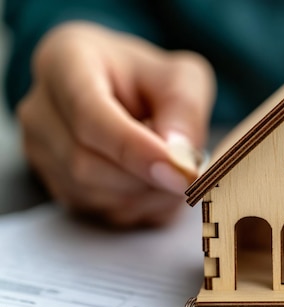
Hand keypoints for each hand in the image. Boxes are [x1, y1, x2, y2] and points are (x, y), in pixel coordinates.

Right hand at [18, 22, 214, 226]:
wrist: (130, 93)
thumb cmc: (152, 80)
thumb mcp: (183, 78)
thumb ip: (185, 109)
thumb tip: (177, 157)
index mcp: (64, 63)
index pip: (89, 116)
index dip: (135, 150)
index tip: (179, 170)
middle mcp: (40, 109)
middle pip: (85, 163)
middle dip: (146, 178)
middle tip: (190, 173)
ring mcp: (41, 152)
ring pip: (92, 195)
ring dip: (146, 196)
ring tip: (176, 173)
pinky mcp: (56, 185)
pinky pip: (99, 212)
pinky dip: (139, 208)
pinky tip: (158, 185)